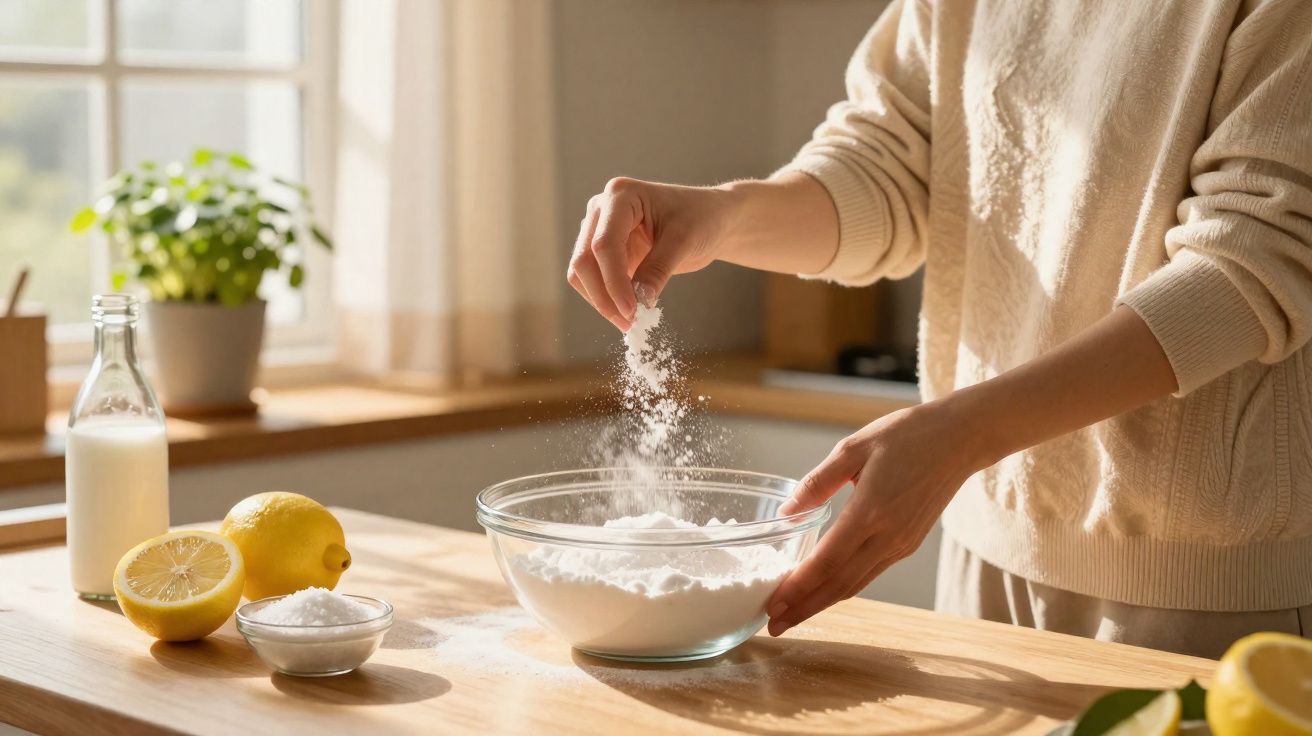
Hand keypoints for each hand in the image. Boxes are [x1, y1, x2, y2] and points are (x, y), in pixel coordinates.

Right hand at [567, 177, 735, 330]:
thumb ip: (658, 269)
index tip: (631, 311)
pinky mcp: (605, 251)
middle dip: (603, 296)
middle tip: (629, 323)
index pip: (604, 243)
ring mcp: (600, 229)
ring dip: (601, 301)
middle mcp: (603, 209)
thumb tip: (639, 302)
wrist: (711, 219)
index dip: (614, 281)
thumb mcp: (684, 241)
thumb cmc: (702, 218)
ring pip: (582, 273)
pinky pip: (594, 280)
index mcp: (621, 195)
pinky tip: (629, 312)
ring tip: (631, 321)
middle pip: (585, 260)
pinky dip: (607, 298)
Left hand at [766, 401, 986, 635]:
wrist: (960, 439)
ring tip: (793, 615)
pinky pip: (870, 573)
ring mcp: (901, 544)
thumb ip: (817, 482)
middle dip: (804, 607)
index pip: (827, 561)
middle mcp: (888, 537)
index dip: (798, 586)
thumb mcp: (853, 448)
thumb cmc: (907, 435)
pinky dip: (843, 587)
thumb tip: (787, 511)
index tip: (773, 603)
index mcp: (870, 512)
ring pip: (856, 584)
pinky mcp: (908, 544)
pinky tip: (824, 590)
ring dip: (822, 603)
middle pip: (839, 584)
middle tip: (774, 625)